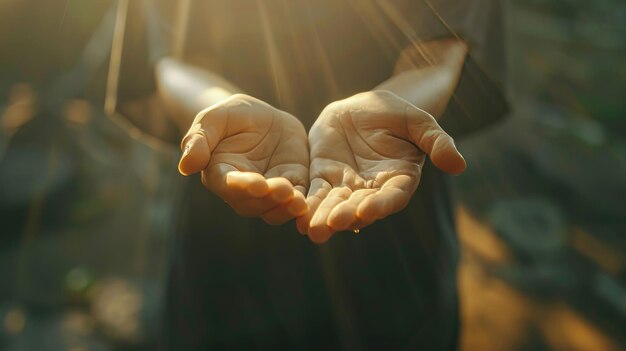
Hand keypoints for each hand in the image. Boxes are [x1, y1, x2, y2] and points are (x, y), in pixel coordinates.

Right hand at [178, 94, 308, 223]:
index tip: (257, 184)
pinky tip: (310, 201)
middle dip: (269, 198)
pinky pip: (297, 200)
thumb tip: (185, 167)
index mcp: (220, 174)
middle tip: (284, 190)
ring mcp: (268, 192)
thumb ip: (199, 139)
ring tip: (298, 200)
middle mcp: (243, 190)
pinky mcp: (292, 185)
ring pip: (274, 209)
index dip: (242, 186)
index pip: (228, 185)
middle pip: (253, 202)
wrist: (262, 115)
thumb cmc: (231, 116)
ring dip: (286, 207)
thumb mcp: (214, 119)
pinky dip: (303, 204)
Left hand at [297, 91, 465, 242]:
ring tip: (312, 229)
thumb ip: (437, 141)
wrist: (363, 106)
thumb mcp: (418, 121)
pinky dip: (307, 204)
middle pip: (360, 207)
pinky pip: (315, 193)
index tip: (367, 210)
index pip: (392, 197)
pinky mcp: (324, 177)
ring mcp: (347, 186)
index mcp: (399, 179)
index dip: (381, 204)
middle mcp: (373, 190)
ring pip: (335, 205)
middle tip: (333, 224)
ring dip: (324, 217)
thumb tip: (459, 165)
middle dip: (347, 215)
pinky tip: (297, 216)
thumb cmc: (395, 113)